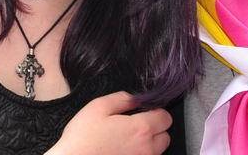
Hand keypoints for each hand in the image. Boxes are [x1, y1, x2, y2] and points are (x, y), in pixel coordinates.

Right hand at [47, 92, 171, 154]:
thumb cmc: (82, 138)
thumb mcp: (98, 107)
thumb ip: (122, 98)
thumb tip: (135, 98)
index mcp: (141, 129)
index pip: (166, 118)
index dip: (155, 112)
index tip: (143, 112)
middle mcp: (146, 149)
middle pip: (165, 136)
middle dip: (155, 129)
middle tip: (135, 126)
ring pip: (157, 151)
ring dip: (148, 144)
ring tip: (127, 140)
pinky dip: (139, 154)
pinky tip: (122, 151)